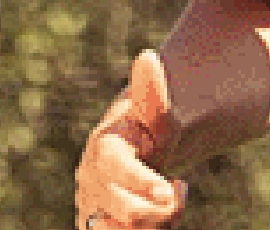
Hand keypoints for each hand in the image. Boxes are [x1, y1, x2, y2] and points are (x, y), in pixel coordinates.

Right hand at [75, 50, 187, 228]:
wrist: (137, 151)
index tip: (170, 191)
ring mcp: (90, 208)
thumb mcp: (156, 112)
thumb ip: (154, 93)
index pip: (116, 169)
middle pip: (125, 213)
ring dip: (154, 225)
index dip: (141, 182)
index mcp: (103, 150)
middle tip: (179, 190)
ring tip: (169, 202)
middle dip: (160, 210)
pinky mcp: (96, 227)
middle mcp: (90, 183)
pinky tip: (159, 218)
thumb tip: (147, 57)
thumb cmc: (147, 127)